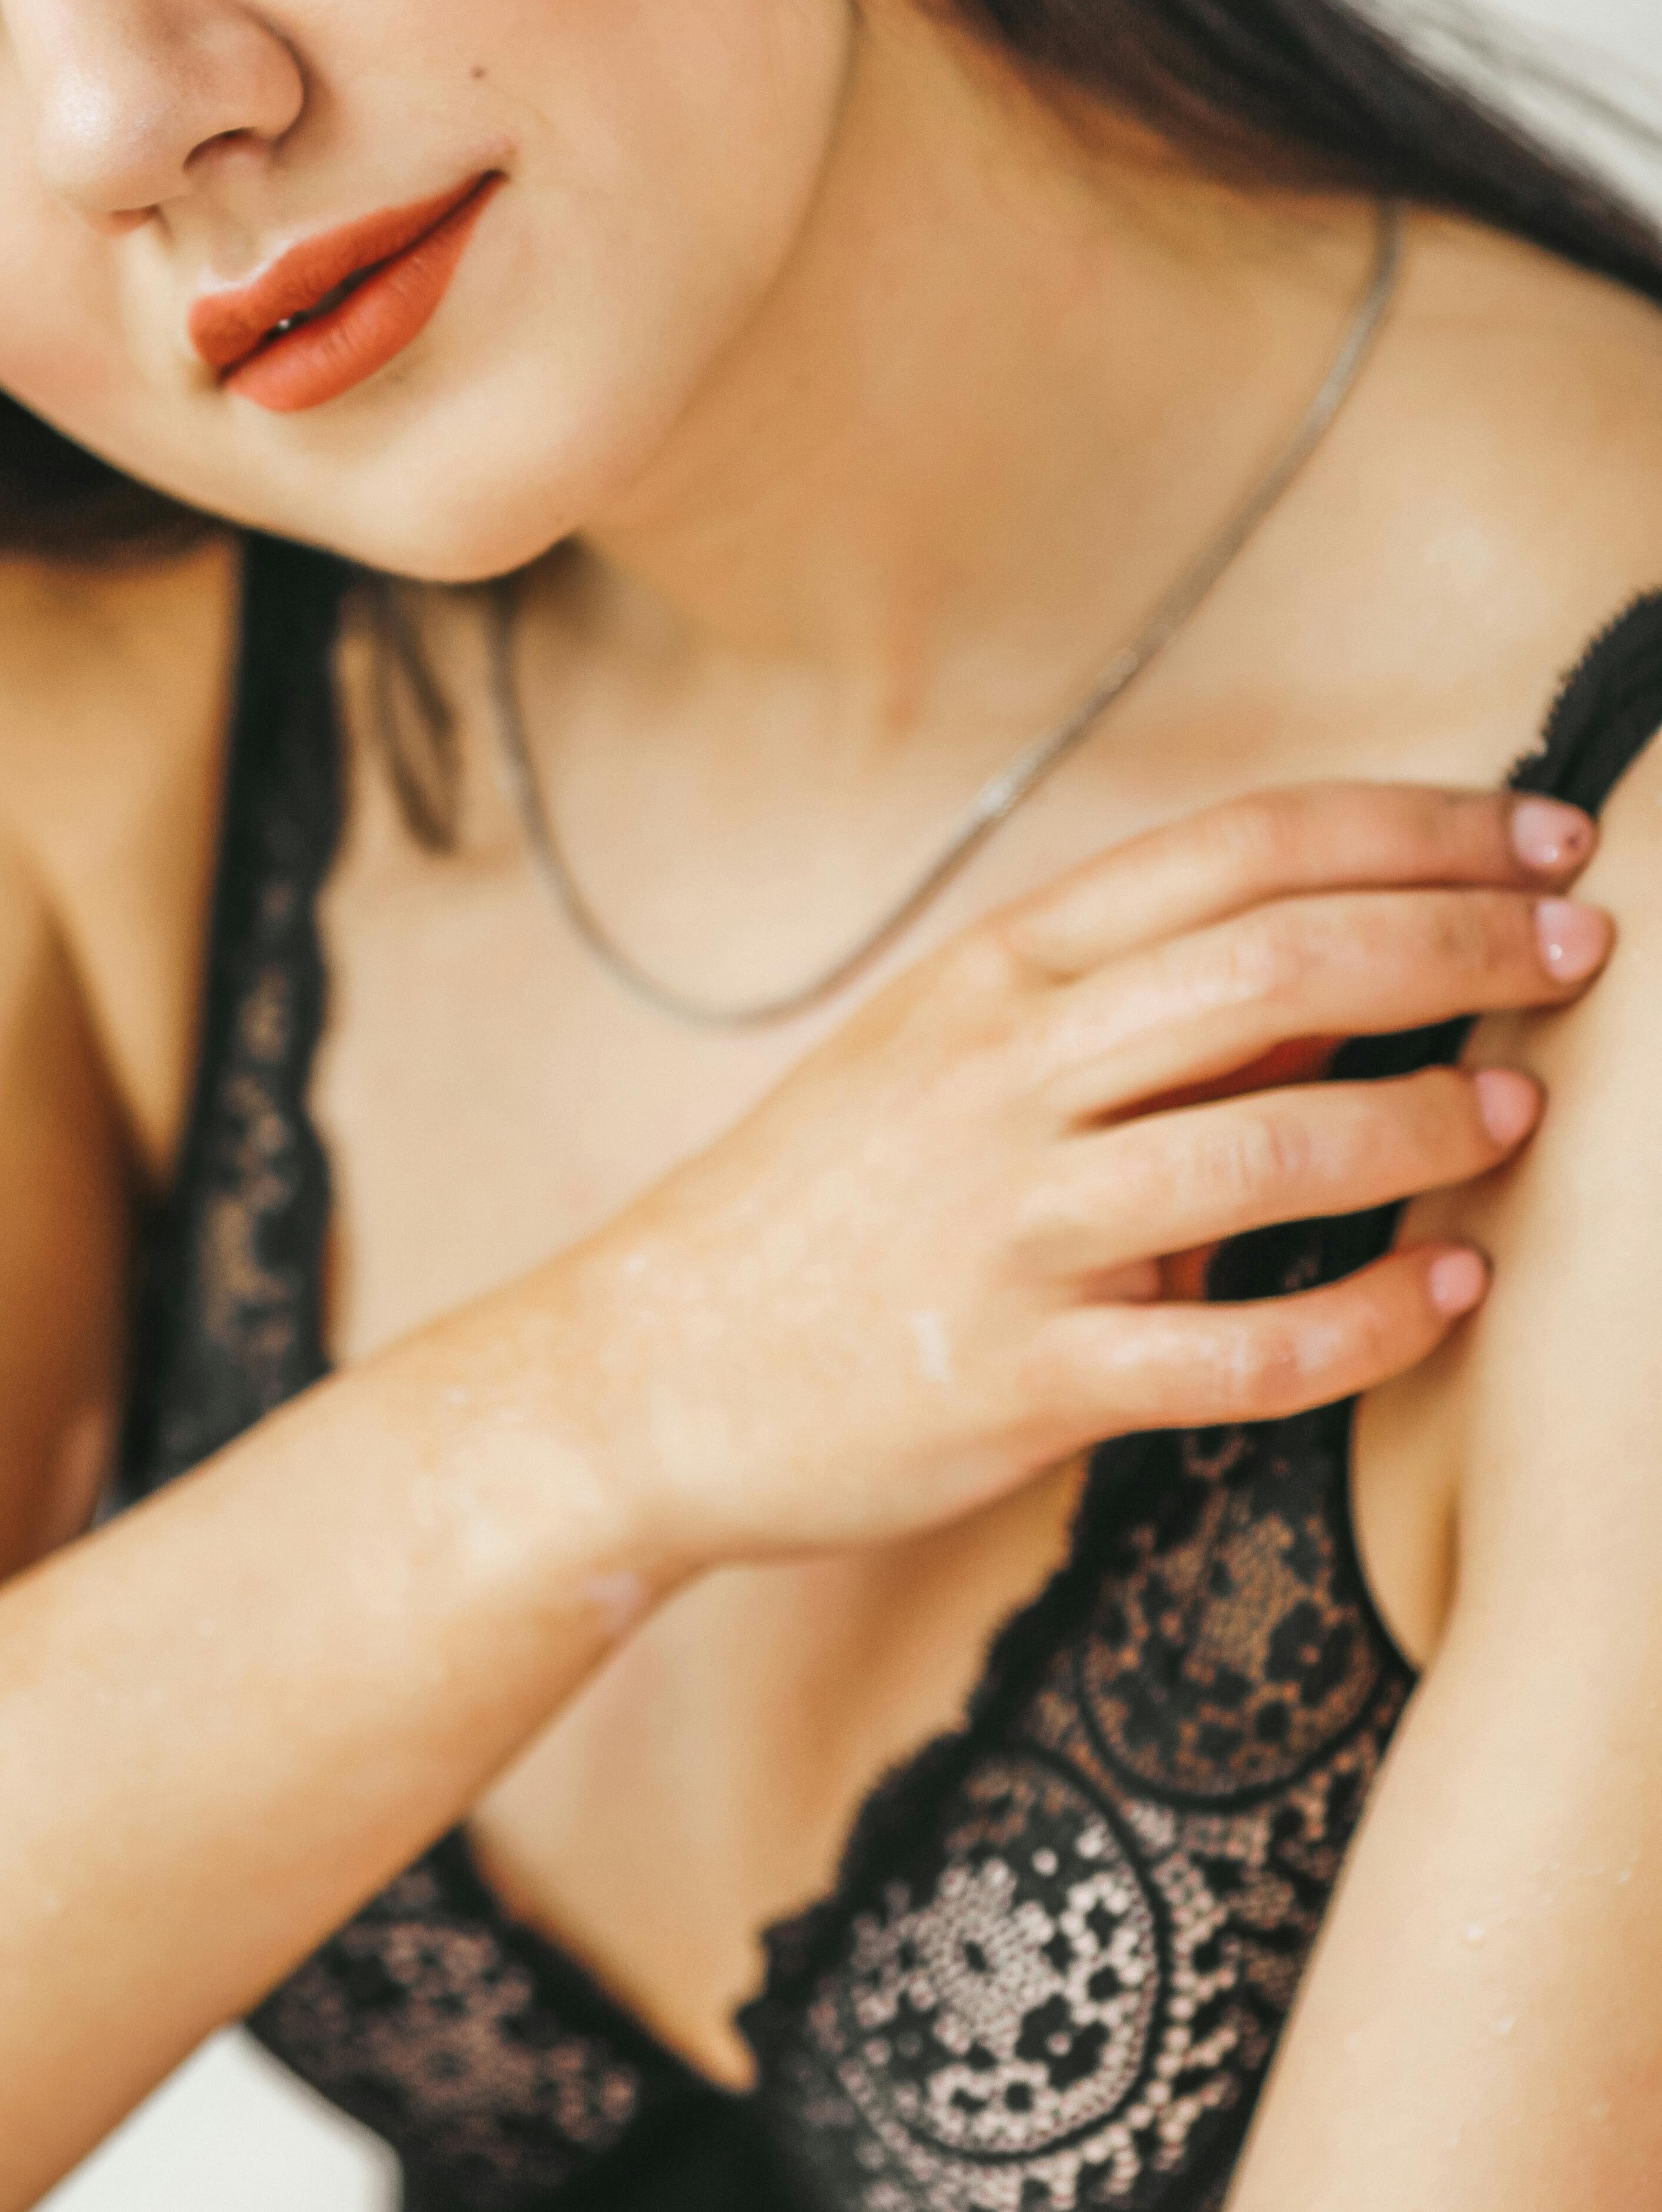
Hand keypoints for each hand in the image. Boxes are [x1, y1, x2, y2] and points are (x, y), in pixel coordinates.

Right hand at [557, 784, 1606, 1575]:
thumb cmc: (818, 1205)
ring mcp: (1015, 1230)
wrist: (644, 1371)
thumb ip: (1134, 1016)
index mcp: (995, 978)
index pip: (1238, 855)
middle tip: (1583, 940)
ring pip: (1274, 1149)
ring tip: (1524, 1112)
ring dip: (1432, 1125)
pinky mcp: (1025, 1380)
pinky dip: (1368, 1323)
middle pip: (1279, 966)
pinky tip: (1449, 1296)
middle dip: (1462, 944)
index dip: (1410, 830)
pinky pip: (1240, 1352)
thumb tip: (1346, 974)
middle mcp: (1006, 1079)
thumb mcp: (946, 1060)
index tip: (1536, 832)